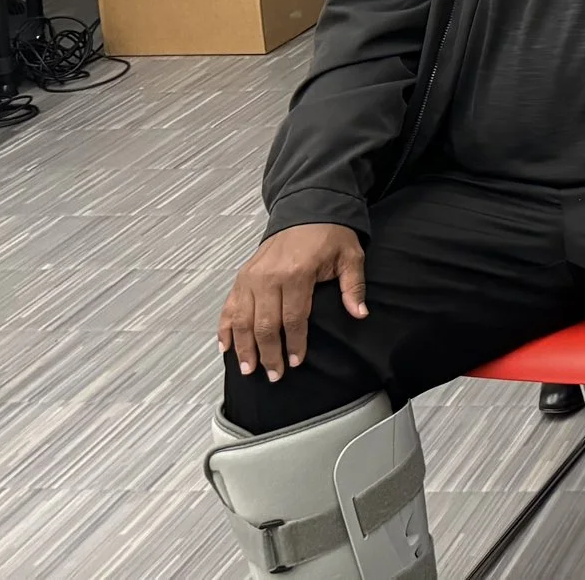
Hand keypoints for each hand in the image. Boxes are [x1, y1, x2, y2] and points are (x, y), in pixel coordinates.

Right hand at [218, 223, 366, 381]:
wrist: (307, 210)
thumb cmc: (330, 235)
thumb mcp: (350, 256)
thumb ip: (353, 286)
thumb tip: (359, 313)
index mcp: (297, 272)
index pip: (294, 318)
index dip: (295, 343)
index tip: (296, 362)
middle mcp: (269, 276)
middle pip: (265, 325)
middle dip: (269, 354)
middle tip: (274, 375)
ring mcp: (251, 276)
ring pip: (242, 320)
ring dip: (244, 347)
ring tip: (248, 369)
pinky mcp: (242, 276)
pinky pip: (229, 306)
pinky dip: (225, 328)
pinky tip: (226, 347)